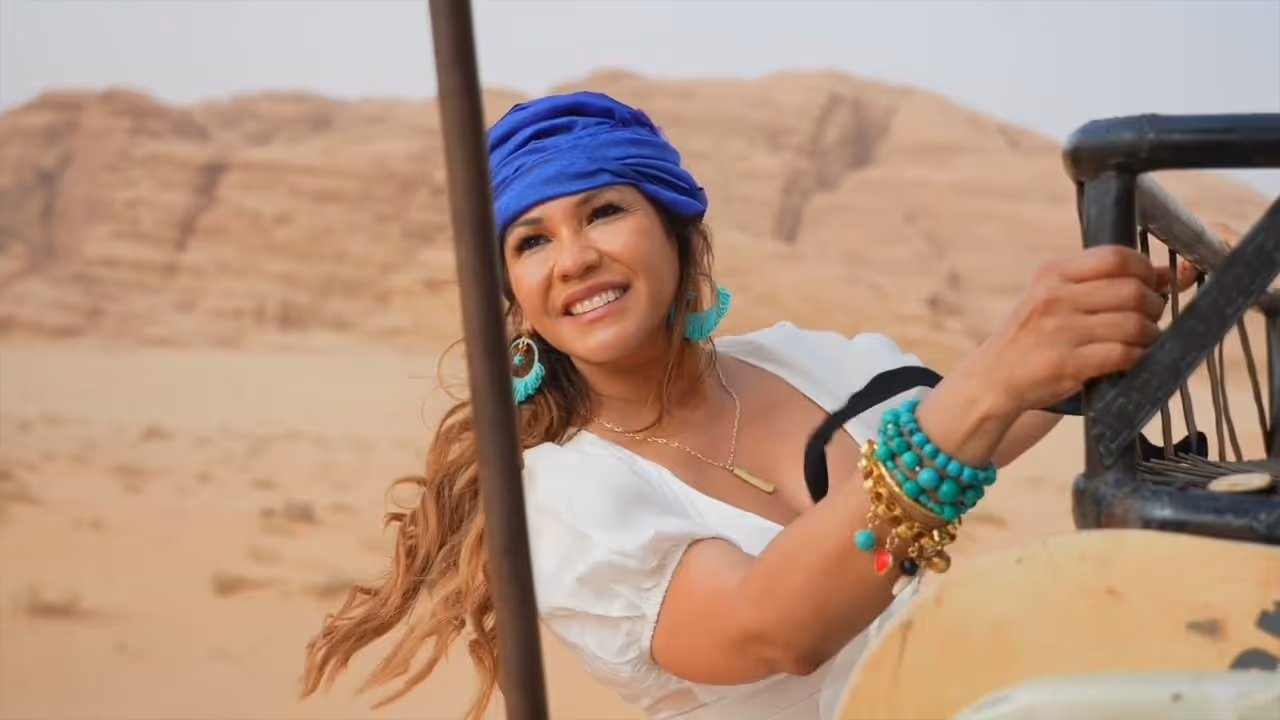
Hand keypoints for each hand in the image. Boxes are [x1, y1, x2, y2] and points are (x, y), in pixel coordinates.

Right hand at [973, 246, 1182, 414]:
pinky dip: (1137, 357)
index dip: (1144, 269)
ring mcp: (1059, 332)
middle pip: (1132, 290)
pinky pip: (1123, 354)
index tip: (1148, 284)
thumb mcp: (1054, 299)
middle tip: (1149, 317)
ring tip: (1141, 340)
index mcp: (1051, 274)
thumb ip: (1103, 284)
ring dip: (1149, 335)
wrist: (992, 379)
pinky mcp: (1066, 364)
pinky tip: (1129, 358)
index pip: (1115, 257)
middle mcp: (1054, 298)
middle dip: (1153, 305)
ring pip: (1133, 324)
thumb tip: (1165, 273)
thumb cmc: (1031, 337)